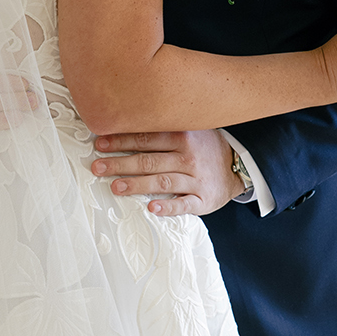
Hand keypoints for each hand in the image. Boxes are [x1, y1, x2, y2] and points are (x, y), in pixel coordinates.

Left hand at [90, 127, 244, 217]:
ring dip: (138, 184)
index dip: (121, 140)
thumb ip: (161, 130)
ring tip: (116, 187)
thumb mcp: (188, 130)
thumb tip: (123, 127)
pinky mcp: (204, 200)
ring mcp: (197, 179)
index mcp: (183, 136)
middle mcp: (189, 157)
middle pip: (150, 160)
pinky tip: (152, 208)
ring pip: (163, 182)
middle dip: (121, 163)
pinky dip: (168, 207)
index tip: (100, 144)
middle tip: (98, 167)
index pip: (147, 137)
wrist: (238, 166)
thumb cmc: (204, 148)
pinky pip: (185, 204)